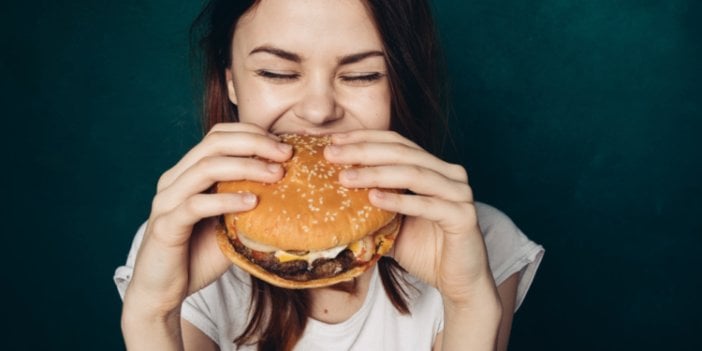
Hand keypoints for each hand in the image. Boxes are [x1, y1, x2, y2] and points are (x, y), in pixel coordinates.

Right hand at [123, 123, 292, 315]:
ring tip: (276, 175)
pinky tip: (252, 203)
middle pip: (214, 143)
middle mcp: (174, 180)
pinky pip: (196, 205)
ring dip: (246, 167)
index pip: (218, 136)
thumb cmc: (199, 255)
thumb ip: (248, 202)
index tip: (283, 145)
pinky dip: (226, 200)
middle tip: (286, 154)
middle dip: (254, 143)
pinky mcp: (165, 226)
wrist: (164, 292)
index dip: (251, 133)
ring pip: (206, 168)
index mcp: (187, 172)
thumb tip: (291, 189)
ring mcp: (166, 201)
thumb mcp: (230, 222)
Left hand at [324, 130, 495, 304]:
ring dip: (376, 173)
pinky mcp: (464, 216)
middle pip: (401, 152)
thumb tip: (328, 196)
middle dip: (363, 151)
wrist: (458, 281)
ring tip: (345, 177)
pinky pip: (428, 205)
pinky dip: (399, 200)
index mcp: (433, 168)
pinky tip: (373, 198)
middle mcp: (449, 174)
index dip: (364, 138)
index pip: (396, 142)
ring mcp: (459, 193)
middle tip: (331, 154)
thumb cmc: (424, 250)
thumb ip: (371, 206)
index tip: (332, 140)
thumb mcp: (390, 223)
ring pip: (413, 174)